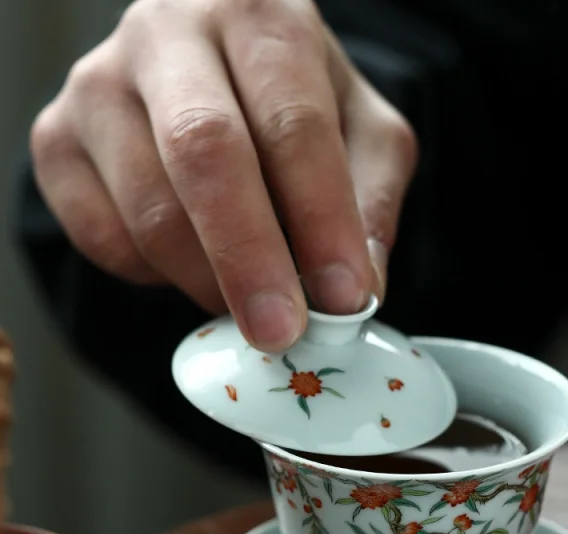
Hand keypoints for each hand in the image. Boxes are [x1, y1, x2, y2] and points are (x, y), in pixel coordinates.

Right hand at [30, 0, 416, 350]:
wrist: (215, 69)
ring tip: (254, 300)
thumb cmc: (298, 103)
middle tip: (281, 332)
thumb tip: (356, 291)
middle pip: (203, 154)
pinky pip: (103, 238)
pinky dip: (158, 277)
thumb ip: (372, 203)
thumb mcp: (365, 134)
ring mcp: (99, 85)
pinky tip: (195, 262)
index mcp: (259, 17)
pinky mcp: (58, 139)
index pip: (292, 124)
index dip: (321, 220)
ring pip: (150, 210)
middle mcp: (167, 34)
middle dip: (249, 260)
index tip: (344, 299)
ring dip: (210, 281)